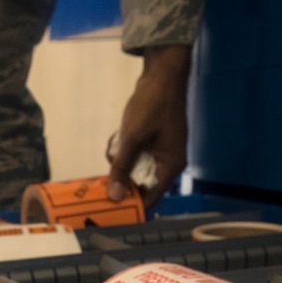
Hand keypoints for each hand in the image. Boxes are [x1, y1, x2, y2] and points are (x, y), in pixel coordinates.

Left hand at [107, 44, 192, 209]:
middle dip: (123, 174)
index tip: (112, 206)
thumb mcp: (132, 138)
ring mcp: (162, 151)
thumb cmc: (153, 105)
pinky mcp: (155, 141)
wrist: (162, 76)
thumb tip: (115, 196)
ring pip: (136, 167)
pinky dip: (126, 147)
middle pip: (142, 183)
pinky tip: (120, 134)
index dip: (133, 204)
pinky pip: (137, 153)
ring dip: (122, 158)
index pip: (152, 198)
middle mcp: (169, 162)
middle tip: (111, 162)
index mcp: (171, 166)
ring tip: (117, 142)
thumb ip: (122, 168)